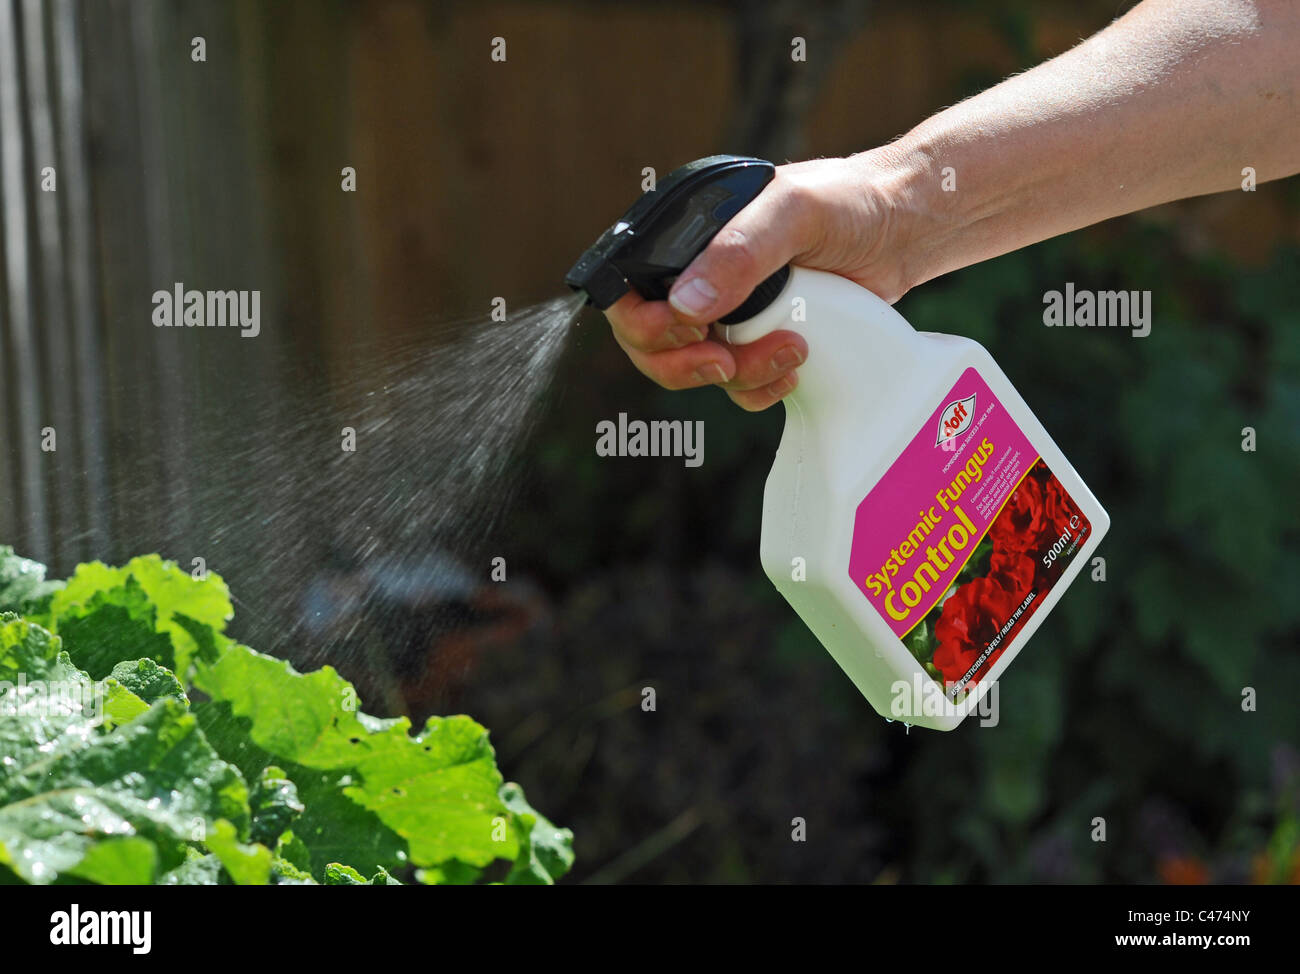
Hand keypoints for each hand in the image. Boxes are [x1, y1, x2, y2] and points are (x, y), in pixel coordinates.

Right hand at [603, 150, 915, 410]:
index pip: (627, 289)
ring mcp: (729, 311)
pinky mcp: (760, 339)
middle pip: (650, 342)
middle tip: (724, 361)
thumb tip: (684, 306)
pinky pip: (736, 385)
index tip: (687, 332)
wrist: (907, 228)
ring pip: (693, 370)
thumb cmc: (851, 201)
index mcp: (688, 236)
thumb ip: (740, 252)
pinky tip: (793, 368)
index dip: (641, 323)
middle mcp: (699, 274)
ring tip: (788, 353)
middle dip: (683, 363)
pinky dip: (758, 388)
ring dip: (734, 376)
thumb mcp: (794, 211)